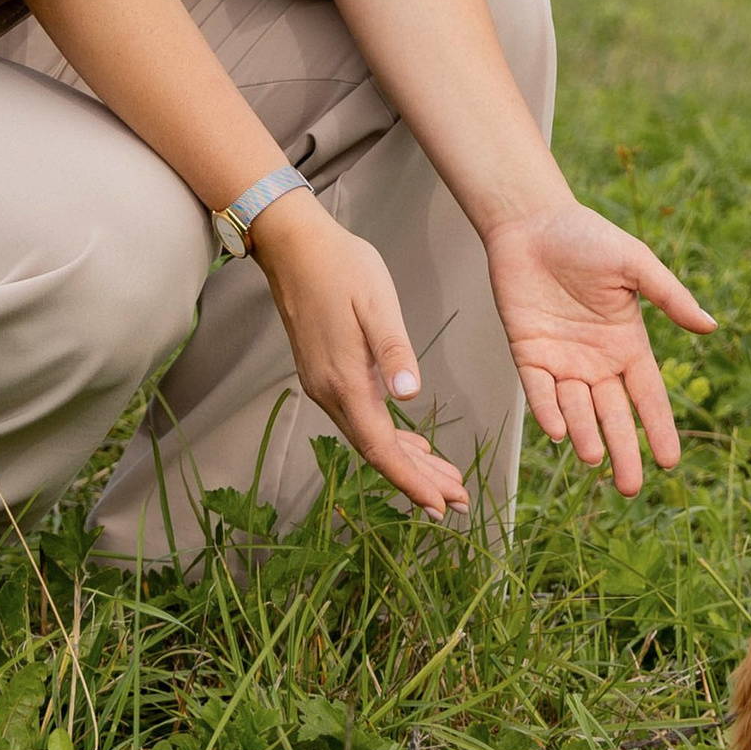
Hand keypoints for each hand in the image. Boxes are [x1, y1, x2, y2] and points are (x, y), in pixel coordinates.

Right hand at [248, 191, 472, 521]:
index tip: (441, 505)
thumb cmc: (341, 266)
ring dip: (406, 461)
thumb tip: (410, 396)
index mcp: (345, 380)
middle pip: (375, 451)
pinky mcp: (323, 372)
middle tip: (458, 502)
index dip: (411, 480)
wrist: (292, 244)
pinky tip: (410, 442)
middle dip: (416, 480)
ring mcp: (322, 384)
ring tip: (444, 480)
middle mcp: (328, 391)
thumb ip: (393, 351)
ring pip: (368, 437)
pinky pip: (359, 419)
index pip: (380, 447)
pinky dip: (387, 437)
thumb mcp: (377, 303)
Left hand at [482, 202, 713, 493]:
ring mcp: (561, 360)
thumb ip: (668, 295)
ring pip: (576, 409)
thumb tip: (710, 325)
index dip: (658, 428)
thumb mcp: (634, 263)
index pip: (648, 396)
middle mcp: (596, 361)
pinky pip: (539, 390)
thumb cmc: (587, 238)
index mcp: (627, 343)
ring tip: (594, 459)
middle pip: (613, 415)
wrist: (532, 222)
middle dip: (623, 451)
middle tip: (630, 489)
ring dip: (585, 435)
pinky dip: (548, 411)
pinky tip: (557, 432)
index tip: (670, 462)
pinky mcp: (527, 353)